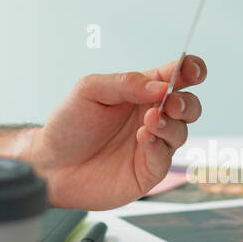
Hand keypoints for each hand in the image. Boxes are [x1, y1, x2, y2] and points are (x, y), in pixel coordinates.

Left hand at [26, 56, 206, 209]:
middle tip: (170, 101)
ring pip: (181, 132)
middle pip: (189, 106)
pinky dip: (158, 147)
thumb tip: (160, 86)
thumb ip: (125, 83)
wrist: (50, 163)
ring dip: (171, 124)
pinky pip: (164, 159)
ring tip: (150, 120)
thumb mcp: (90, 90)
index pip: (176, 77)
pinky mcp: (146, 171)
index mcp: (141, 92)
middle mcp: (151, 117)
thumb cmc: (69, 124)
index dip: (191, 70)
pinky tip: (144, 139)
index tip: (192, 70)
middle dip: (186, 102)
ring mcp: (152, 145)